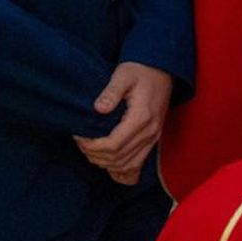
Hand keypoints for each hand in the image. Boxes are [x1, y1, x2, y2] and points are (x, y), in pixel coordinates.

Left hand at [74, 63, 172, 184]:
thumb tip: (98, 109)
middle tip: (81, 142)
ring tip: (90, 150)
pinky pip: (137, 165)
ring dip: (105, 163)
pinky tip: (109, 165)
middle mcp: (150, 132)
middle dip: (95, 155)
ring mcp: (153, 138)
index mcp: (142, 117)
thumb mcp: (123, 74)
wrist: (161, 70)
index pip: (114, 144)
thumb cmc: (140, 71)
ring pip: (127, 165)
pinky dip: (121, 170)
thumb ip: (111, 92)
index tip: (80, 137)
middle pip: (118, 158)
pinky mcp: (153, 140)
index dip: (93, 146)